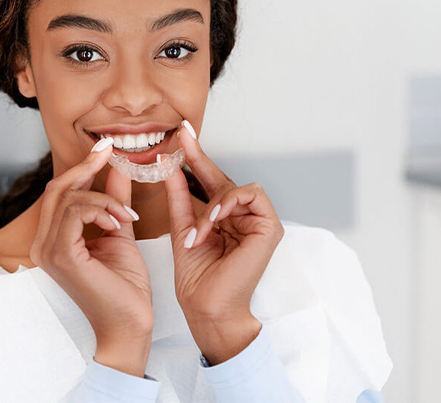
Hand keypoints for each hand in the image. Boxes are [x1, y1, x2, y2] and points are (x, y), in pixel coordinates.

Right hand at [29, 141, 153, 346]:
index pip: (61, 193)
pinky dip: (102, 209)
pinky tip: (119, 223)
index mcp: (55, 240)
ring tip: (126, 216)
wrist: (130, 324)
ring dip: (104, 198)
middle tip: (111, 152)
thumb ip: (114, 202)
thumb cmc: (125, 289)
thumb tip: (117, 170)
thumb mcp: (120, 233)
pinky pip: (76, 212)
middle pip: (58, 189)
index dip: (82, 167)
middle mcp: (45, 244)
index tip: (106, 148)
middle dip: (87, 167)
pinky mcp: (62, 256)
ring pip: (69, 197)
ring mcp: (49, 251)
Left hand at [164, 122, 283, 363]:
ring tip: (200, 230)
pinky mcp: (270, 227)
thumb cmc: (196, 277)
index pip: (210, 181)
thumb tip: (170, 165)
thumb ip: (179, 195)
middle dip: (200, 159)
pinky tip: (215, 219)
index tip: (181, 133)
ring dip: (213, 204)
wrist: (206, 307)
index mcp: (224, 218)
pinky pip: (251, 196)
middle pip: (224, 179)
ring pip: (236, 187)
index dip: (196, 157)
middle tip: (182, 138)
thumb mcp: (182, 227)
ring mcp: (259, 222)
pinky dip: (229, 204)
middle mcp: (243, 217)